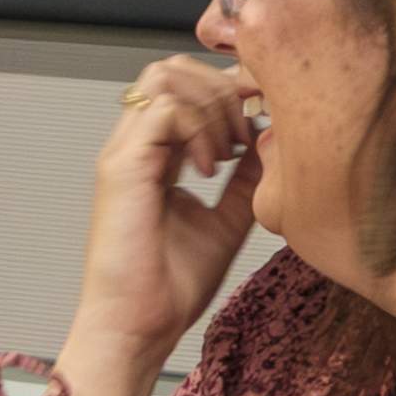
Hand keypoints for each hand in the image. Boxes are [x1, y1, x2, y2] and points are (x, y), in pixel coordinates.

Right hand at [55, 54, 259, 395]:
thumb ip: (245, 179)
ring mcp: (125, 151)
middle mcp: (135, 145)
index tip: (266, 112)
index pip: (186, 88)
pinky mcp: (122, 166)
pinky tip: (215, 166)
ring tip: (232, 146)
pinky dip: (199, 128)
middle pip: (172, 69)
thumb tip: (273, 141)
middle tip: (253, 123)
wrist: (138, 327)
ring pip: (164, 77)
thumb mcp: (226, 220)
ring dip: (211, 102)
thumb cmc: (169, 288)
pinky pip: (164, 111)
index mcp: (154, 155)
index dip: (229, 87)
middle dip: (222, 84)